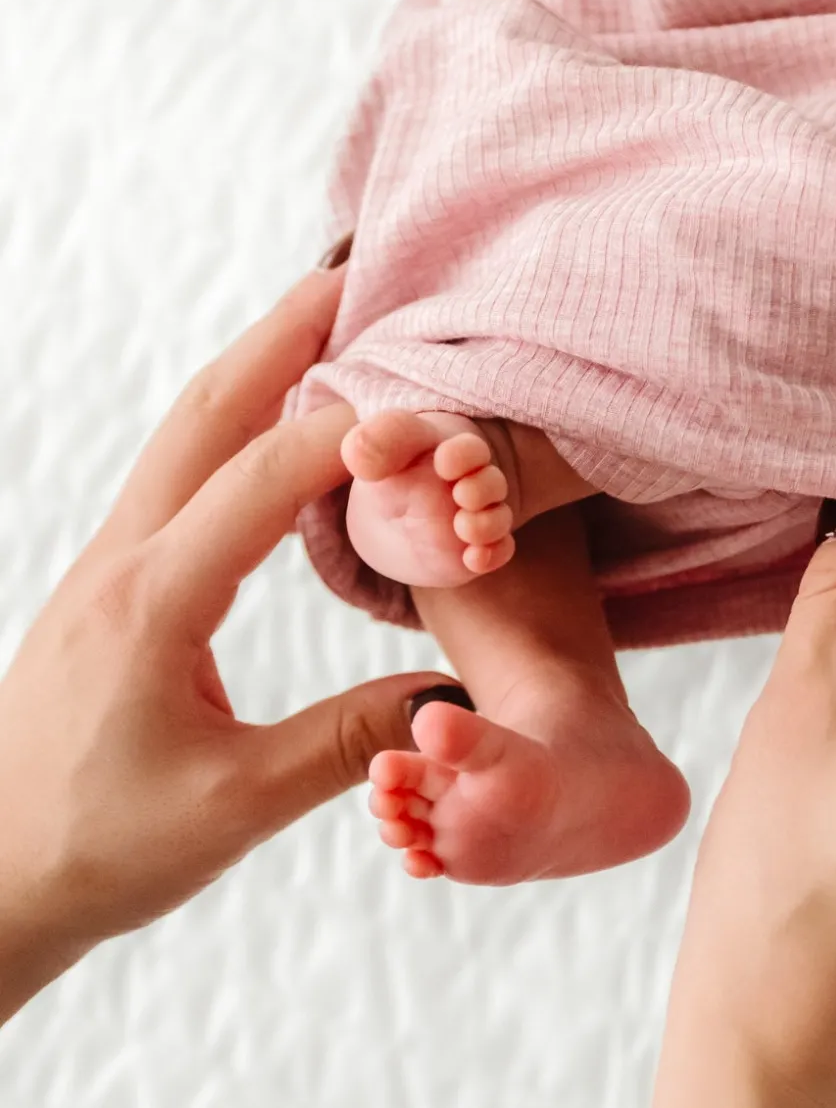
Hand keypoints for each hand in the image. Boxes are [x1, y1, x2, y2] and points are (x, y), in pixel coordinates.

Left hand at [0, 265, 452, 1023]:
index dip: (352, 433)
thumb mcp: (235, 805)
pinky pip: (180, 473)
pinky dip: (236, 421)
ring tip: (323, 321)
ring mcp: (111, 564)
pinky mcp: (114, 581)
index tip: (429, 408)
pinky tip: (275, 424)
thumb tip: (449, 694)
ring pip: (186, 432)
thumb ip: (347, 737)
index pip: (263, 479)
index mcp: (153, 603)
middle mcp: (125, 561)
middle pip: (206, 412)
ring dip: (255, 366)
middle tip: (353, 275)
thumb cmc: (99, 847)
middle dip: (282, 336)